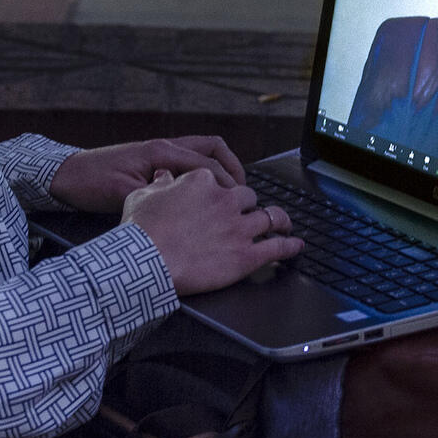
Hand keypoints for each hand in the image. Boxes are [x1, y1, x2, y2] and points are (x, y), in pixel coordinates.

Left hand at [48, 136, 246, 213]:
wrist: (64, 176)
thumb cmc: (90, 184)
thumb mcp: (124, 194)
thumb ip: (158, 196)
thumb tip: (189, 205)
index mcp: (160, 151)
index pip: (208, 163)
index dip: (227, 184)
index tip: (237, 203)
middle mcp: (163, 146)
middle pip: (213, 148)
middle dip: (232, 168)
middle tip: (243, 193)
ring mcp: (158, 152)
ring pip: (202, 153)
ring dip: (219, 170)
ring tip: (230, 193)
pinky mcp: (152, 162)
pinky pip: (188, 162)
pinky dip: (203, 174)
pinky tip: (203, 195)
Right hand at [122, 169, 300, 295]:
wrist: (146, 261)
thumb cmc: (141, 230)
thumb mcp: (142, 196)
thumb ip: (158, 184)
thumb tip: (165, 175)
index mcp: (202, 183)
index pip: (220, 182)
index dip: (221, 192)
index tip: (220, 201)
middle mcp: (225, 201)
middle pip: (248, 198)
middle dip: (250, 206)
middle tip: (252, 213)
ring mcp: (239, 228)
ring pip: (269, 218)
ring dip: (280, 221)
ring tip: (285, 224)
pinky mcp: (246, 256)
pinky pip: (277, 248)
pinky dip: (290, 246)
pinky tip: (296, 246)